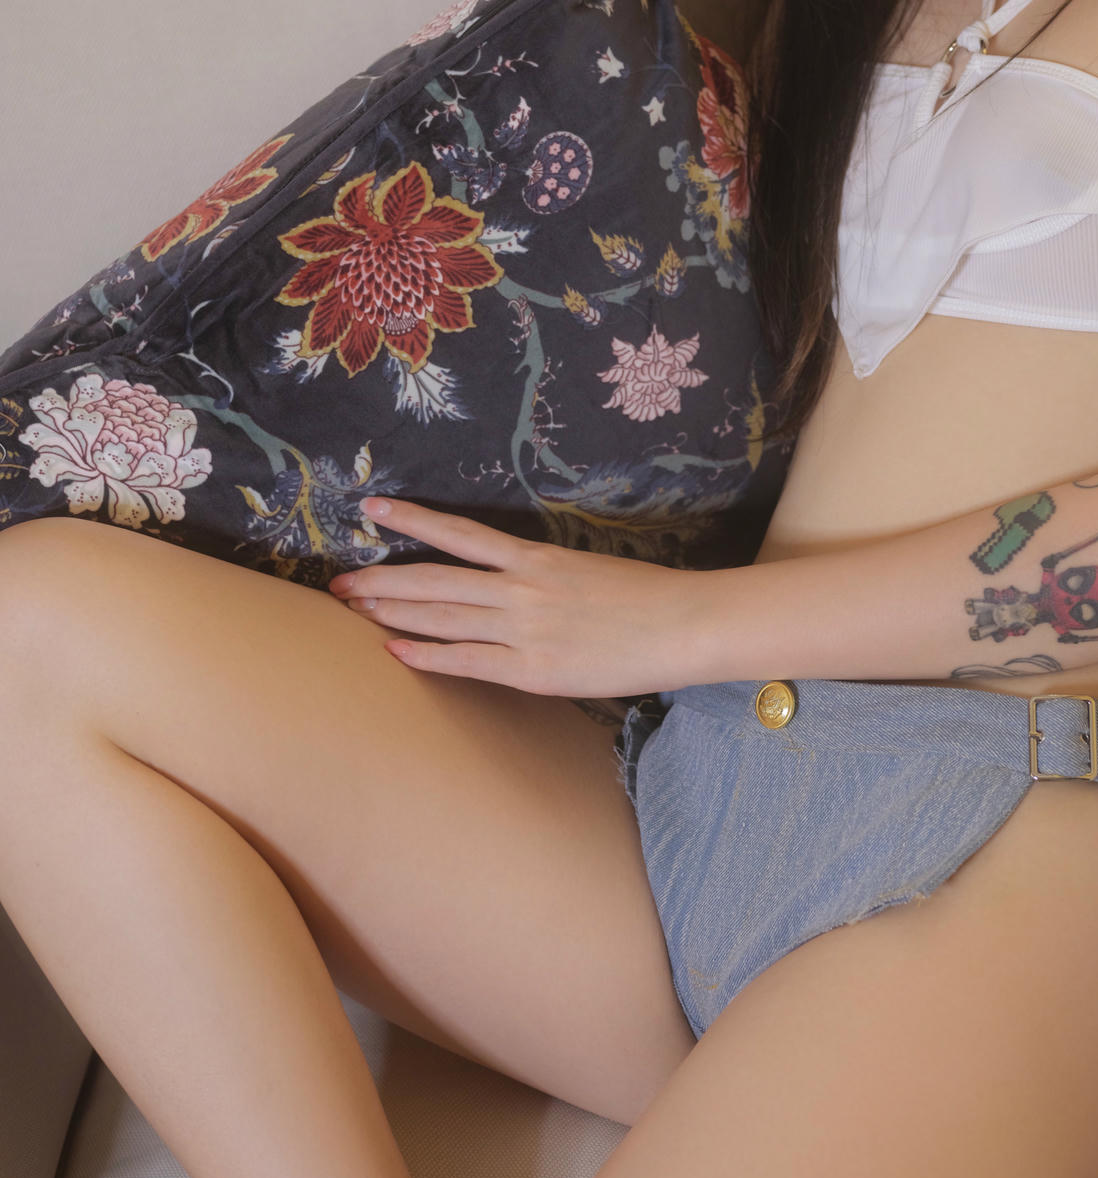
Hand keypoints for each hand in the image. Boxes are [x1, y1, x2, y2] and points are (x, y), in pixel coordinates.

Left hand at [326, 497, 711, 697]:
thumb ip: (540, 576)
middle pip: (432, 580)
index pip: (458, 533)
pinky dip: (426, 654)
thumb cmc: (643, 598)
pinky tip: (394, 650)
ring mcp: (523, 630)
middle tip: (336, 582)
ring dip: (390, 613)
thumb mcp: (585, 571)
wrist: (681, 625)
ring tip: (351, 608)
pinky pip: (466, 661)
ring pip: (441, 617)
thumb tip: (504, 582)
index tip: (371, 507)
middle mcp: (520, 589)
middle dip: (379, 581)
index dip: (410, 518)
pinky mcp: (531, 670)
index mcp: (534, 558)